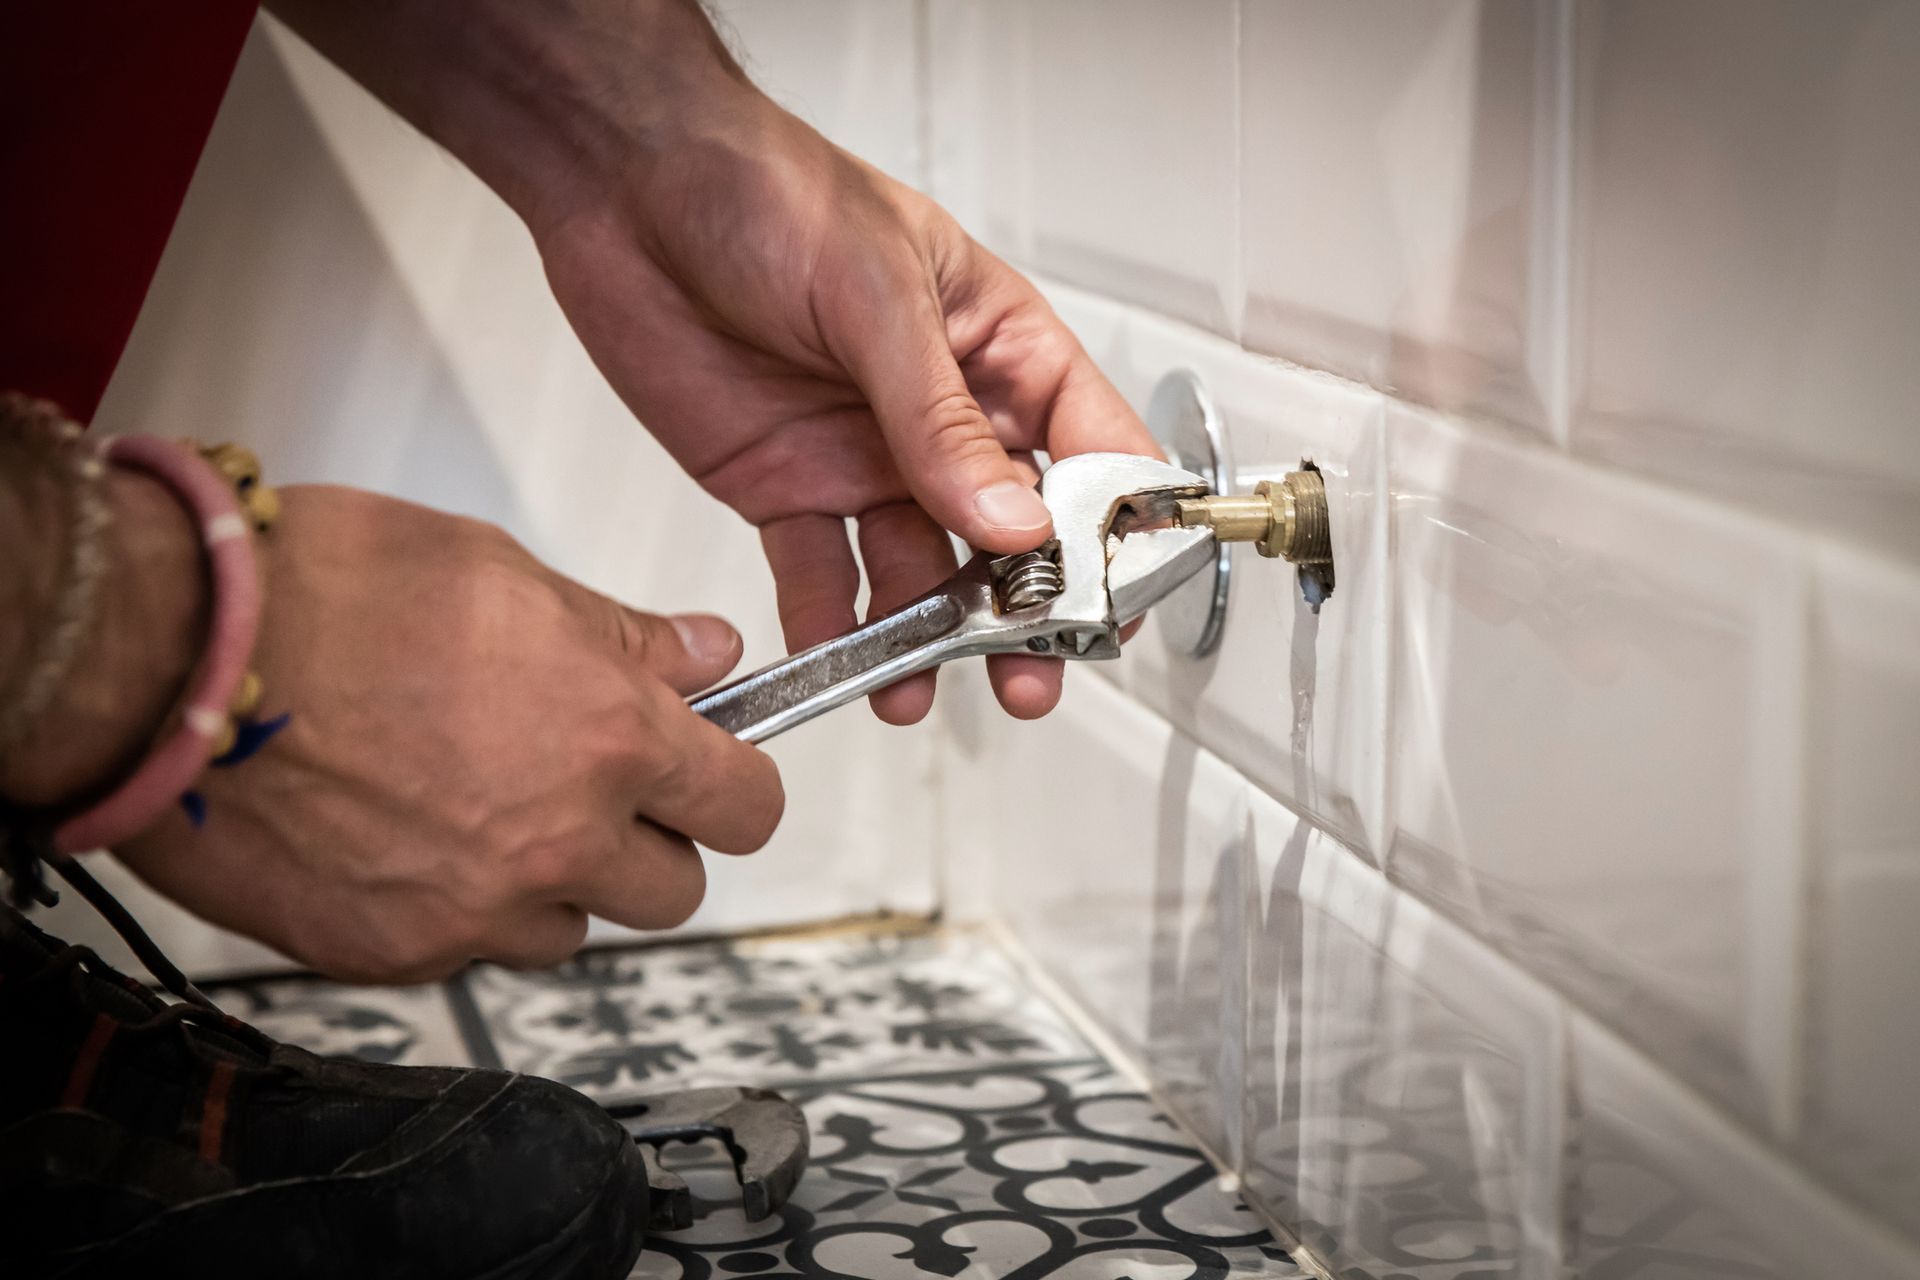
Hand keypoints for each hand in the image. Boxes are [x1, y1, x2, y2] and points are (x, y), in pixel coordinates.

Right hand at [113, 486, 781, 981]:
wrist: (169, 661)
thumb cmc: (322, 592)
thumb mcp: (501, 573)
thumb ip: (623, 637)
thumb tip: (709, 656)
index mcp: (608, 737)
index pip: (746, 806)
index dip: (735, 786)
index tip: (714, 772)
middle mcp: (557, 842)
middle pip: (672, 889)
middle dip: (646, 841)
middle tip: (590, 785)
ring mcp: (474, 911)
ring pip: (570, 929)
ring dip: (552, 882)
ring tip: (476, 802)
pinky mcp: (392, 954)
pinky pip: (468, 949)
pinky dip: (457, 907)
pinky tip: (403, 834)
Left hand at [271, 0, 1161, 724]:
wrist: (626, 189)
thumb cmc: (766, 190)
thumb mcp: (876, 293)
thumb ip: (941, 419)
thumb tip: (1013, 520)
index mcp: (995, 349)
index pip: (1087, 447)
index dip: (1113, 527)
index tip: (1115, 599)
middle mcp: (941, 417)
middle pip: (1010, 536)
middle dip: (1024, 613)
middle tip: (1029, 675)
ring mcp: (866, 460)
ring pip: (920, 573)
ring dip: (927, 637)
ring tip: (919, 686)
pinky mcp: (787, 490)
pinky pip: (821, 577)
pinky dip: (830, 627)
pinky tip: (839, 662)